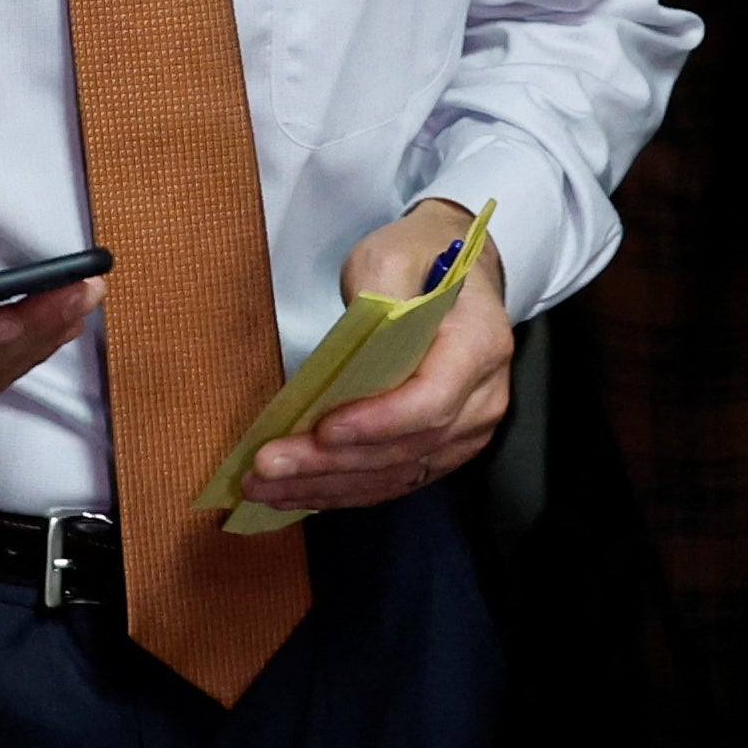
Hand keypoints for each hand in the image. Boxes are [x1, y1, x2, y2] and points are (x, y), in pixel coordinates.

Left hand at [239, 202, 506, 512]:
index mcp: (480, 343)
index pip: (433, 399)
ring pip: (396, 473)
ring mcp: (467, 432)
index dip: (379, 422)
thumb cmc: (420, 260)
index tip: (323, 429)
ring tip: (263, 487)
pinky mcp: (443, 451)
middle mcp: (483, 398)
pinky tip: (294, 493)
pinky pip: (393, 480)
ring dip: (327, 486)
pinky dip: (342, 490)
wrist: (458, 280)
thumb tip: (348, 347)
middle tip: (267, 466)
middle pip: (408, 446)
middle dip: (332, 462)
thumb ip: (375, 293)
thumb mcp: (391, 255)